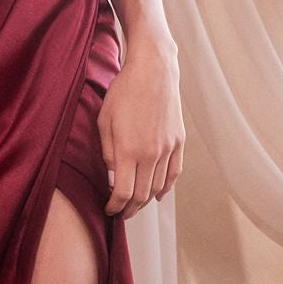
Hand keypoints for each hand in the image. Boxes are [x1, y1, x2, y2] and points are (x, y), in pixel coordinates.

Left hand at [98, 36, 183, 218]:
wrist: (153, 70)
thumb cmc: (122, 92)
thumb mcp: (104, 121)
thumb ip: (107, 152)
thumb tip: (112, 174)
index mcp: (128, 150)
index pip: (122, 192)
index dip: (115, 206)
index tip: (109, 210)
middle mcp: (150, 154)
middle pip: (141, 195)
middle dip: (130, 208)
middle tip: (121, 213)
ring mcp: (167, 148)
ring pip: (158, 187)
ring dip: (146, 201)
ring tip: (136, 205)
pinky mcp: (179, 141)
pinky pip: (174, 173)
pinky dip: (166, 188)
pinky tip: (158, 195)